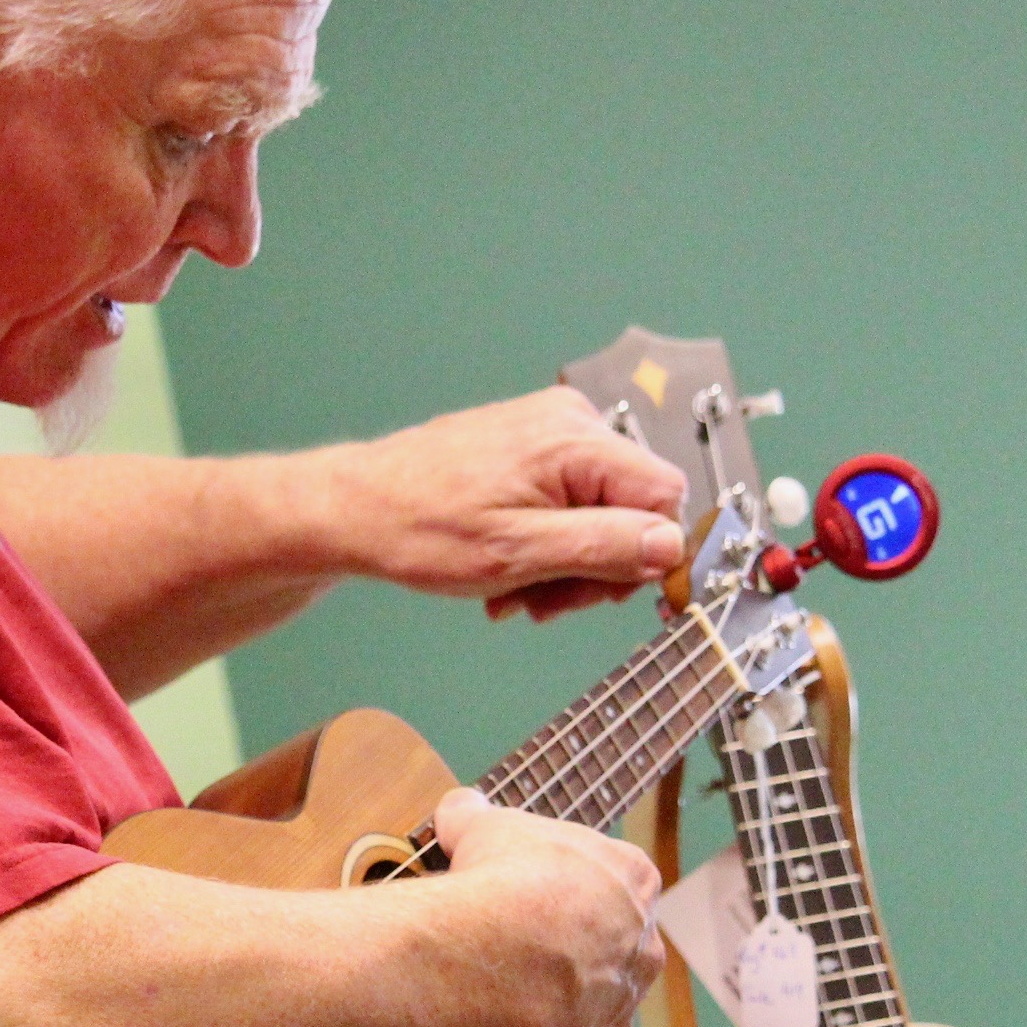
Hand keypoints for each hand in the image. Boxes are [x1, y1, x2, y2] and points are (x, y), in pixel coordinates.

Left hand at [322, 388, 686, 621]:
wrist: (355, 509)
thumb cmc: (419, 527)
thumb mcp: (520, 553)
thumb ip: (604, 547)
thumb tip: (671, 546)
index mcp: (575, 440)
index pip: (665, 495)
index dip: (649, 554)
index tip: (615, 596)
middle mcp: (570, 422)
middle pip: (633, 507)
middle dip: (597, 566)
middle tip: (549, 603)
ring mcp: (549, 432)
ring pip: (600, 512)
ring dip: (567, 564)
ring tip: (518, 593)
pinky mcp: (531, 447)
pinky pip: (568, 502)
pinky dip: (547, 544)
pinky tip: (512, 572)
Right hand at [435, 789, 663, 1026]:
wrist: (505, 955)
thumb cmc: (507, 878)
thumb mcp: (488, 826)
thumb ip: (478, 816)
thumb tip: (461, 805)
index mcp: (630, 883)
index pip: (616, 879)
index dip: (573, 882)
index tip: (537, 884)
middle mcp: (636, 954)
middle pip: (615, 956)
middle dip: (578, 959)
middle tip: (523, 958)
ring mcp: (609, 1021)